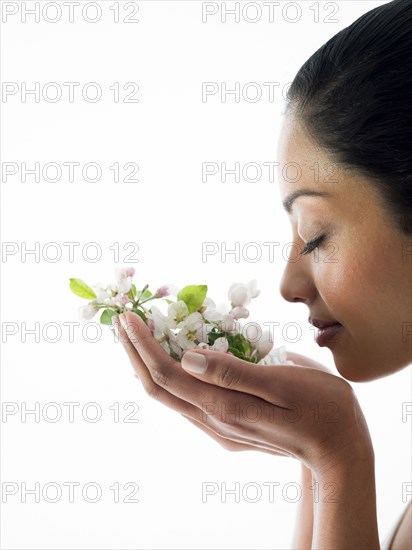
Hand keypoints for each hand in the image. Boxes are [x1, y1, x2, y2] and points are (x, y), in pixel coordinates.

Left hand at [114, 312, 372, 472]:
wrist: (339, 450)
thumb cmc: (320, 408)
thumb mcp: (283, 383)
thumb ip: (233, 372)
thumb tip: (188, 356)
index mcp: (223, 407)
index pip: (167, 374)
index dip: (143, 346)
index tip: (130, 318)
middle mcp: (213, 420)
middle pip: (158, 387)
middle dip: (135, 353)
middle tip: (122, 321)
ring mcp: (218, 427)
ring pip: (170, 395)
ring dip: (148, 363)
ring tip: (139, 334)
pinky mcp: (226, 427)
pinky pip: (186, 398)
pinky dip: (170, 373)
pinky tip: (172, 356)